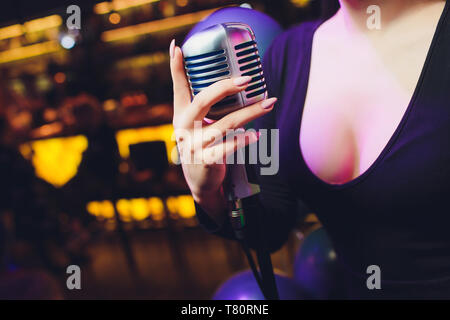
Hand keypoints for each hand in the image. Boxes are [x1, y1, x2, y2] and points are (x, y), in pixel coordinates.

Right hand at [169, 39, 276, 221]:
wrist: (199, 179)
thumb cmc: (200, 143)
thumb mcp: (193, 123)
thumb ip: (200, 101)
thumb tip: (216, 81)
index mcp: (181, 114)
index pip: (178, 87)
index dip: (176, 67)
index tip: (177, 46)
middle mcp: (184, 128)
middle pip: (203, 101)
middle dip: (224, 87)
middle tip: (247, 79)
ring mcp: (194, 145)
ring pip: (224, 124)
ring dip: (249, 113)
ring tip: (268, 103)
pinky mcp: (207, 161)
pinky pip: (227, 148)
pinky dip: (243, 140)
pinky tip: (257, 135)